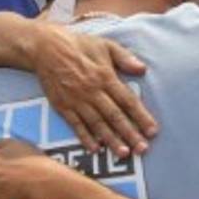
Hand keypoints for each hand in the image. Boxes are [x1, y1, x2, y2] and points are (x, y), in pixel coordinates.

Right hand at [33, 25, 155, 158]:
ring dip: (111, 140)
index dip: (141, 117)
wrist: (45, 48)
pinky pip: (76, 125)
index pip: (128, 100)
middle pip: (115, 116)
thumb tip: (143, 69)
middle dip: (130, 134)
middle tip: (142, 149)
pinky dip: (85, 138)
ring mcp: (76, 100)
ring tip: (123, 154)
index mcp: (106, 77)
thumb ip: (125, 58)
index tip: (153, 131)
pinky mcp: (62, 106)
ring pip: (97, 124)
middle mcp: (92, 91)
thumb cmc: (79, 45)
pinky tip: (95, 149)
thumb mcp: (105, 45)